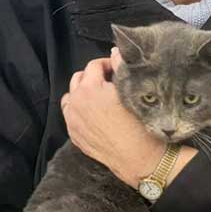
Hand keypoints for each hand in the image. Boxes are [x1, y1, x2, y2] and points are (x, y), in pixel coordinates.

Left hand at [61, 49, 163, 186]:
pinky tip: (94, 115)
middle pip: (78, 78)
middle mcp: (76, 103)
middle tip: (109, 82)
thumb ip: (121, 67)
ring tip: (99, 98)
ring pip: (71, 97)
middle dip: (93, 77)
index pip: (94, 65)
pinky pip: (70, 115)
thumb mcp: (133, 91)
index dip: (107, 64)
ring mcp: (72, 121)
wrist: (139, 159)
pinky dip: (79, 110)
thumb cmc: (140, 124)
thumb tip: (115, 52)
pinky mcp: (74, 135)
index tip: (117, 70)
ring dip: (82, 93)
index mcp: (90, 88)